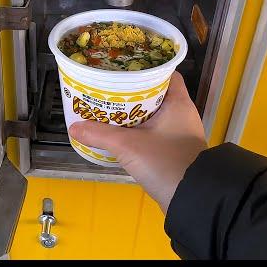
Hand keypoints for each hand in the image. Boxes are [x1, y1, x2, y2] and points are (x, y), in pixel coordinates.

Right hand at [69, 71, 207, 213]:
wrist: (191, 200)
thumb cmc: (167, 163)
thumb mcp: (128, 146)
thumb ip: (100, 135)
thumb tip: (75, 127)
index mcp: (178, 103)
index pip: (165, 73)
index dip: (145, 67)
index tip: (124, 66)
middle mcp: (180, 114)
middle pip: (153, 93)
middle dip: (131, 90)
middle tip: (108, 86)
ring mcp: (177, 133)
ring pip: (151, 114)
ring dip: (131, 112)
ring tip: (107, 107)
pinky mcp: (172, 150)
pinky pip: (151, 131)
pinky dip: (136, 129)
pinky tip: (117, 132)